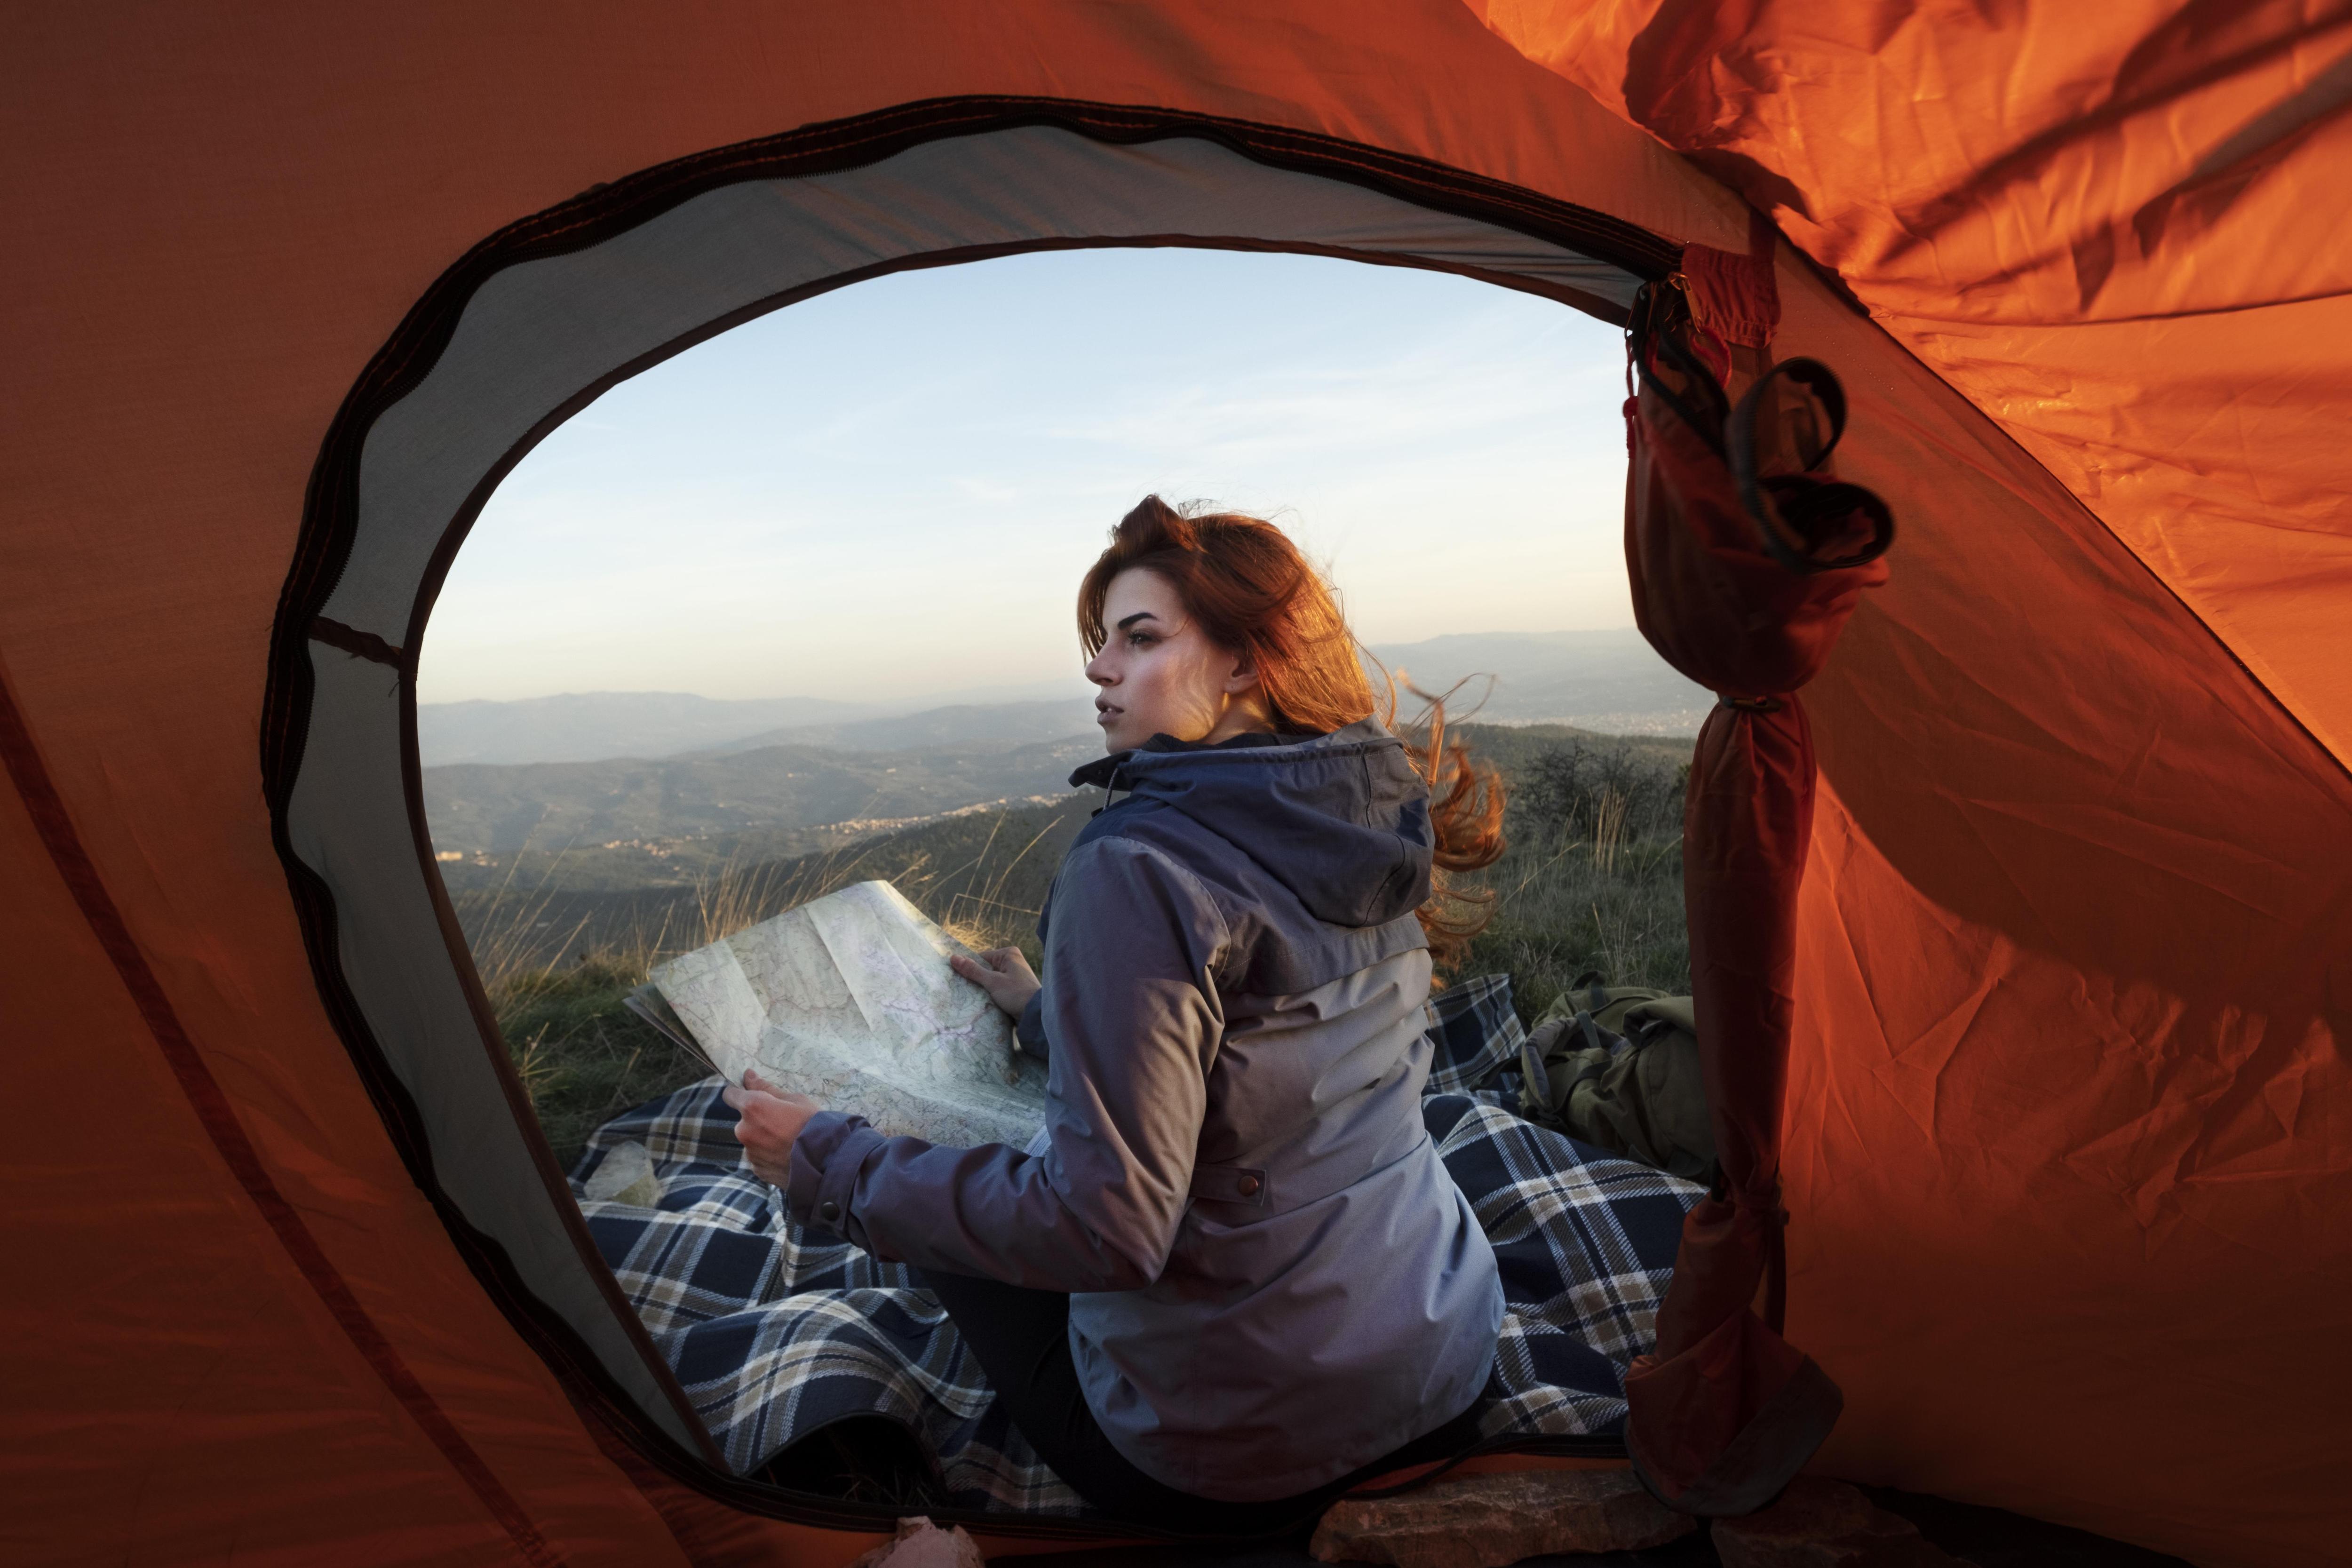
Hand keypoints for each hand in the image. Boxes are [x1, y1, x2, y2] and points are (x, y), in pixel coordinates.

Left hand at [723, 1068, 820, 1187]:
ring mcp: (750, 1152)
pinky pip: (759, 1158)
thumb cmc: (813, 1124)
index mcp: (753, 1108)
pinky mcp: (757, 1170)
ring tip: (787, 1142)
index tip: (750, 1096)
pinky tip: (786, 1155)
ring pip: (752, 1140)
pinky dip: (769, 1155)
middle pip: (744, 1121)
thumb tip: (748, 1076)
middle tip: (782, 1123)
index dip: (739, 1094)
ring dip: (763, 1139)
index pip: (731, 1095)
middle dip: (758, 1120)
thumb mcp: (795, 1099)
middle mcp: (744, 1130)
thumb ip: (767, 1089)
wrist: (826, 1160)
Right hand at [950, 946, 1040, 1019]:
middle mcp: (1012, 962)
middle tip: (959, 988)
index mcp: (1008, 954)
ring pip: (990, 980)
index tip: (955, 977)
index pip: (981, 958)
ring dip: (981, 988)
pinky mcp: (1013, 988)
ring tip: (967, 995)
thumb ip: (973, 970)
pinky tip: (979, 1000)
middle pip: (985, 969)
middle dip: (975, 979)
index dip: (969, 967)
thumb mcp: (992, 981)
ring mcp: (1013, 976)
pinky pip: (996, 988)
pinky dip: (989, 993)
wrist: (1036, 1013)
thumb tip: (953, 957)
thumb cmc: (1016, 993)